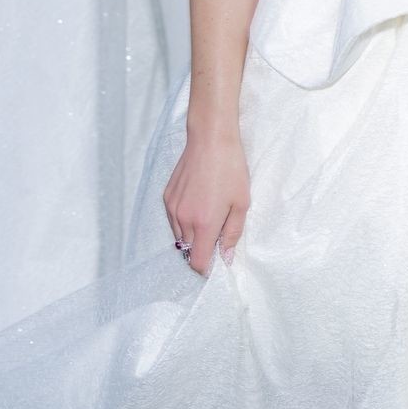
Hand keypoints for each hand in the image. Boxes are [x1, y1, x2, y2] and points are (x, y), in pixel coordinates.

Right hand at [163, 127, 249, 277]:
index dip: (206, 268)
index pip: (196, 262)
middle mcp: (183, 219)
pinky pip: (174, 220)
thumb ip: (232, 234)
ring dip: (192, 235)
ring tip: (209, 214)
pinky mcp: (166, 197)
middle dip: (201, 249)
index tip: (216, 263)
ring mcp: (172, 208)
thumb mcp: (241, 204)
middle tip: (218, 232)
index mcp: (204, 223)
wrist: (210, 140)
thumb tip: (225, 257)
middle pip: (188, 250)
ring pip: (179, 236)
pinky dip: (184, 221)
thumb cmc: (230, 170)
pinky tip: (198, 203)